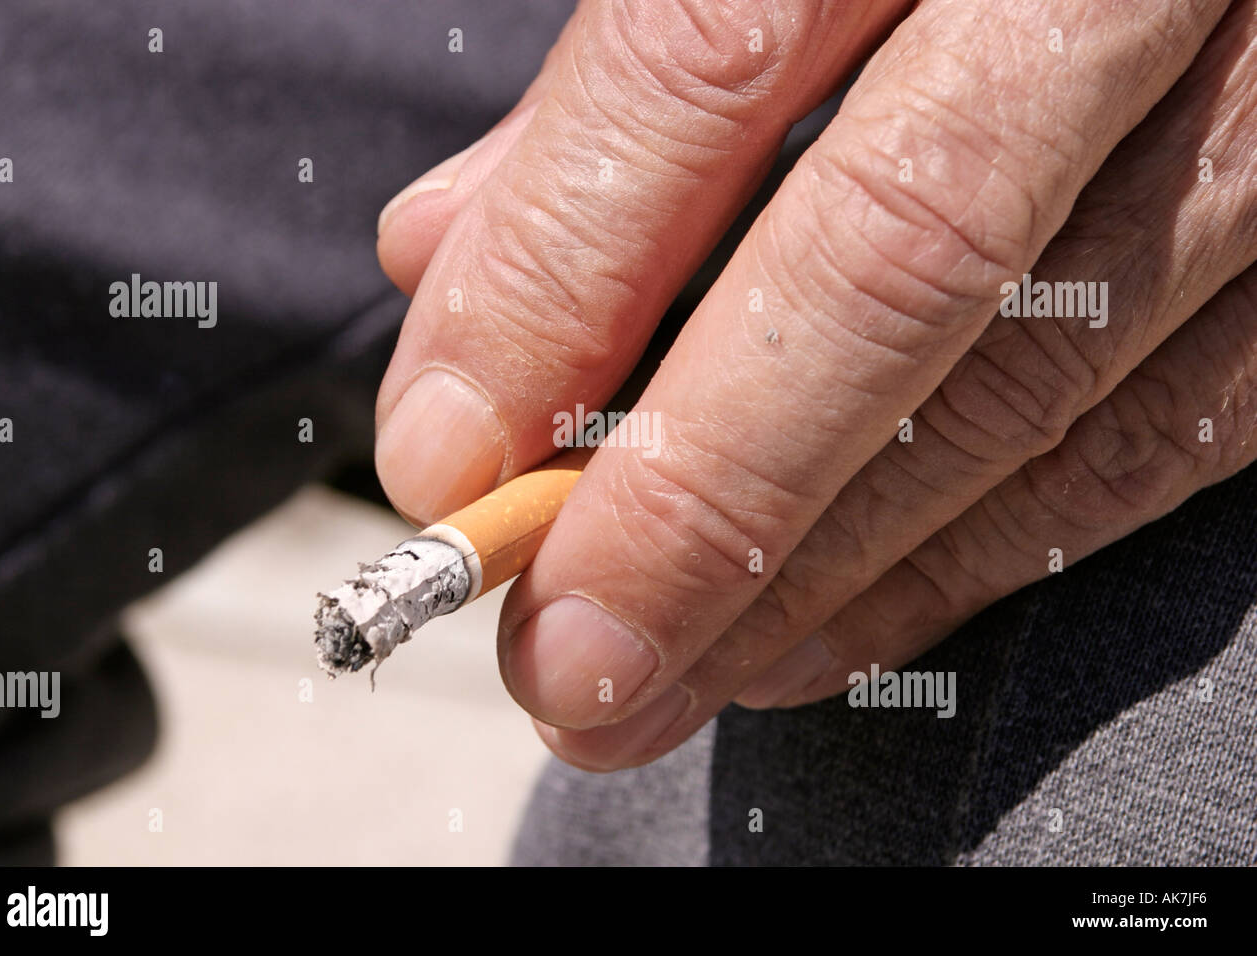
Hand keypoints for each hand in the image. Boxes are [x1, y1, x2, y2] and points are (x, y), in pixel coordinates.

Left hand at [373, 0, 1256, 769]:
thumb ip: (633, 92)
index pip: (701, 67)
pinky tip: (819, 637)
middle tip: (557, 648)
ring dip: (812, 575)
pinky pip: (1145, 448)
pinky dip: (962, 566)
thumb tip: (445, 255)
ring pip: (1023, 394)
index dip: (554, 280)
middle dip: (692, 494)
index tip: (443, 458)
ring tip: (661, 680)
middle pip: (880, 265)